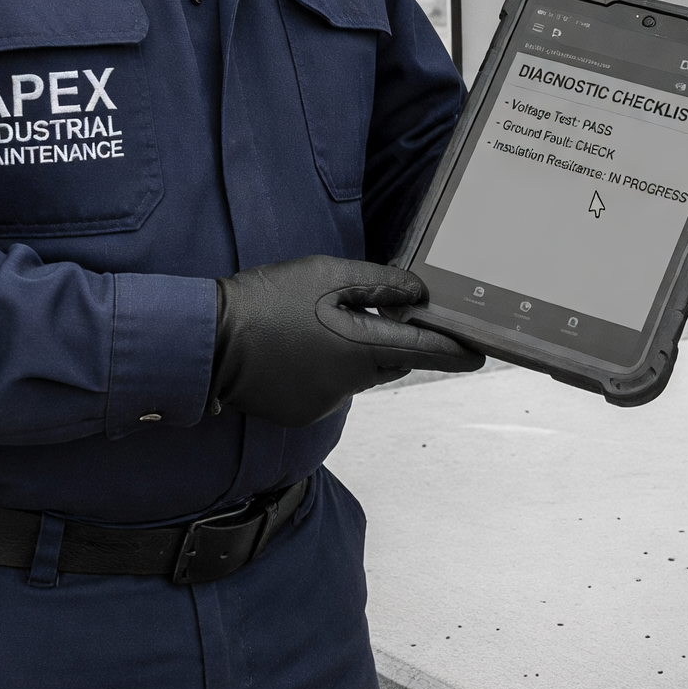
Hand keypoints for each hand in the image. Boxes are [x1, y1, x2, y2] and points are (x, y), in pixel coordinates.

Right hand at [211, 256, 483, 427]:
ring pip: (357, 376)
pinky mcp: (300, 413)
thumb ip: (379, 284)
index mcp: (363, 349)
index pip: (426, 352)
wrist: (209, 340)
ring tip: (312, 324)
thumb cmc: (269, 300)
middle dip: (389, 341)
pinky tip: (293, 347)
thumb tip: (418, 294)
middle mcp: (351, 385)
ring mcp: (324, 404)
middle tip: (366, 311)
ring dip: (351, 355)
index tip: (478, 353)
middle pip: (390, 362)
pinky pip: (327, 389)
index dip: (455, 352)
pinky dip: (322, 370)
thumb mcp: (328, 275)